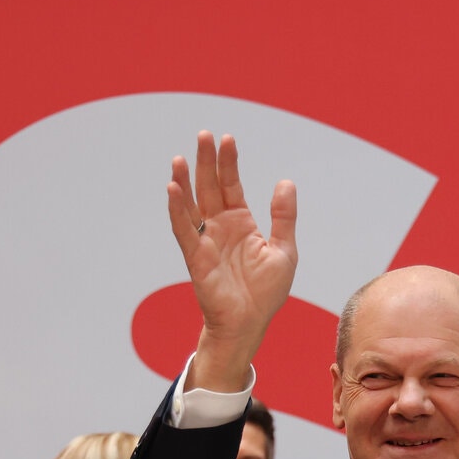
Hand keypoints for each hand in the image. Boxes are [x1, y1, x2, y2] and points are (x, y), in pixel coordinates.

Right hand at [167, 132, 297, 388]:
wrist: (250, 323)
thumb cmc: (265, 293)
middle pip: (209, 187)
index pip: (231, 185)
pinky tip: (173, 188)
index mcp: (240, 223)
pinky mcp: (196, 256)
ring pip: (191, 204)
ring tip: (182, 157)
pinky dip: (177, 209)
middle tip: (204, 135)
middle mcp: (219, 227)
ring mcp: (205, 240)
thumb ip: (283, 217)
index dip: (228, 163)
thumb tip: (285, 182)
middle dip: (206, 162)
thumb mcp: (284, 249)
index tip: (227, 139)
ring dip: (185, 181)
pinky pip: (184, 229)